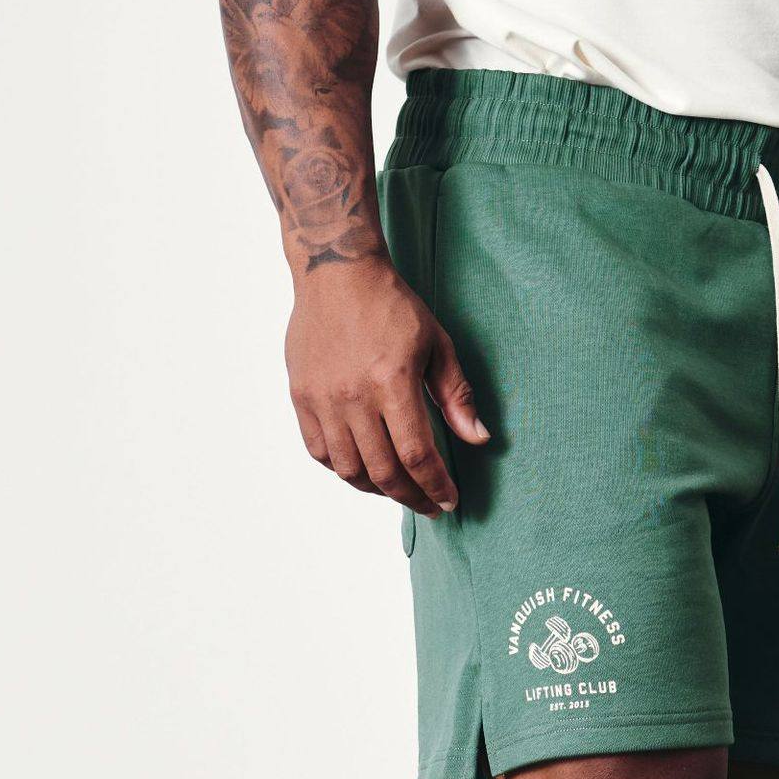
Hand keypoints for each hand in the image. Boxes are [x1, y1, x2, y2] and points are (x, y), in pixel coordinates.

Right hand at [285, 257, 488, 515]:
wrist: (336, 273)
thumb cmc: (391, 306)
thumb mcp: (437, 344)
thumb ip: (456, 395)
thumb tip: (478, 439)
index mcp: (392, 381)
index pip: (416, 455)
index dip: (434, 486)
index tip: (447, 501)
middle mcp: (353, 395)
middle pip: (383, 471)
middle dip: (410, 497)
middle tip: (427, 505)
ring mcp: (322, 398)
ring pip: (349, 469)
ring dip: (376, 489)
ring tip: (397, 489)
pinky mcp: (301, 397)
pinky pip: (319, 452)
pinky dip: (343, 469)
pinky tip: (362, 468)